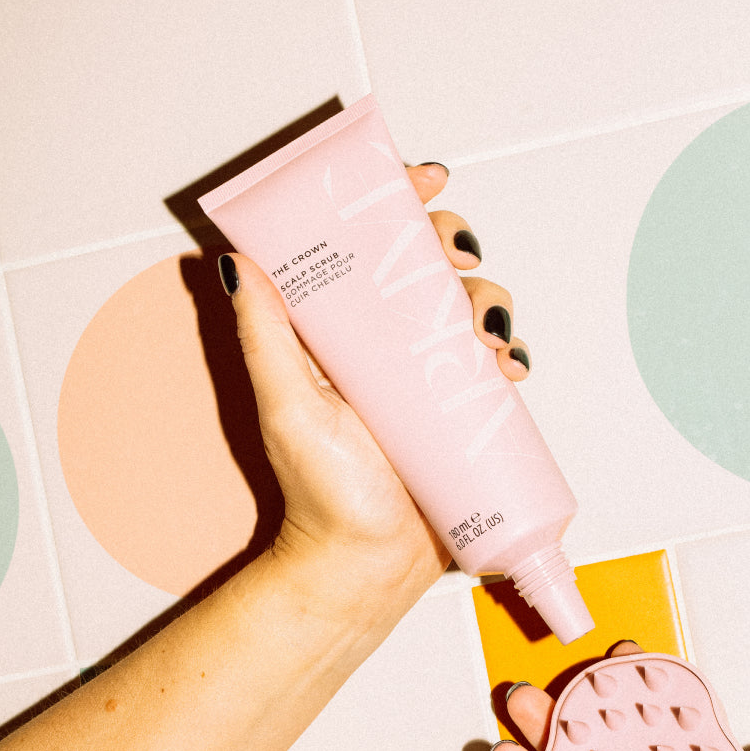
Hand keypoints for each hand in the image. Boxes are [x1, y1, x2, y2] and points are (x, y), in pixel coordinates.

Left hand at [220, 164, 530, 615]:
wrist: (367, 568)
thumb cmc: (323, 497)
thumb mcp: (285, 404)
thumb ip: (264, 334)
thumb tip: (237, 258)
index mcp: (342, 332)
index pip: (370, 247)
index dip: (400, 201)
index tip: (426, 182)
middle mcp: (388, 346)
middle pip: (430, 266)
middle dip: (455, 247)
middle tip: (457, 264)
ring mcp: (431, 379)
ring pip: (472, 308)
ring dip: (489, 302)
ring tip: (485, 335)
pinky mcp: (466, 414)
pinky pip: (499, 365)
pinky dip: (512, 353)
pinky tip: (509, 368)